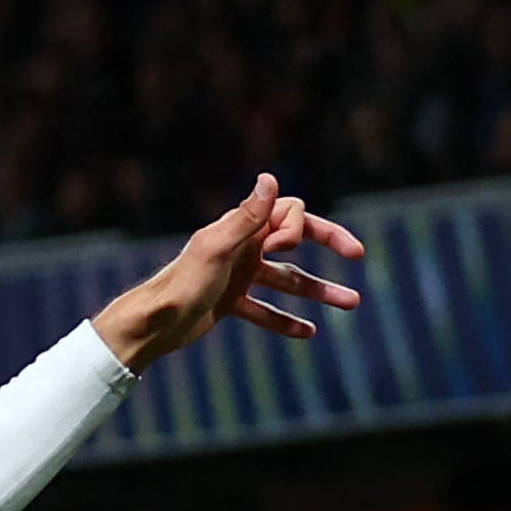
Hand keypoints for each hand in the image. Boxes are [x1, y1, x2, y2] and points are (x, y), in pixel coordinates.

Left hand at [94, 175, 363, 370]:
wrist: (152, 325)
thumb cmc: (182, 284)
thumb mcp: (216, 248)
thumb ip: (246, 216)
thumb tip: (269, 178)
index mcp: (242, 229)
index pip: (289, 212)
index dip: (296, 227)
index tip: (278, 248)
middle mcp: (244, 247)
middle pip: (297, 240)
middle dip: (329, 243)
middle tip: (358, 254)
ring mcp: (239, 276)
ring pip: (289, 279)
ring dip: (320, 290)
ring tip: (353, 303)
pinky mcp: (230, 303)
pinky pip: (266, 310)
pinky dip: (286, 320)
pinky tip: (310, 332)